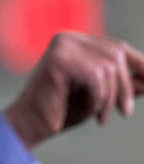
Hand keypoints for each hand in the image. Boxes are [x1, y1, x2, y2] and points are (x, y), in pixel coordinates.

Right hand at [6, 32, 143, 148]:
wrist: (31, 125)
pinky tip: (88, 111)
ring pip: (109, 66)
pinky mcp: (58, 59)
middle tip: (125, 113)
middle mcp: (67, 38)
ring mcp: (61, 46)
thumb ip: (121, 86)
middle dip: (125, 86)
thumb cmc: (61, 111)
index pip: (117, 48)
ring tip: (100, 116)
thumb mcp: (99, 97)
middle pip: (117, 54)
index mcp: (75, 42)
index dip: (139, 66)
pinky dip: (98, 98)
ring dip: (110, 97)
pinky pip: (96, 76)